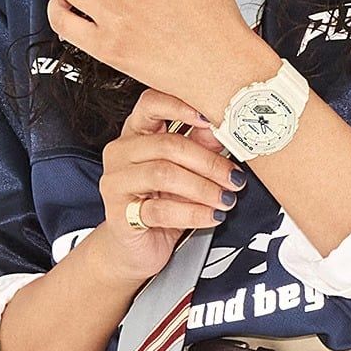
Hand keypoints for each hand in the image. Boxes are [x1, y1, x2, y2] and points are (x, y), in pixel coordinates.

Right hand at [88, 87, 248, 280]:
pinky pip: (161, 210)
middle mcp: (121, 152)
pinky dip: (194, 213)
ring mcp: (116, 182)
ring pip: (163, 174)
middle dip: (208, 161)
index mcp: (136, 132)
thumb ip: (201, 146)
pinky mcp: (120, 214)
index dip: (181, 106)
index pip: (151, 103)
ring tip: (226, 198)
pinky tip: (212, 216)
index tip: (211, 119)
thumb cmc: (161, 202)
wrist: (137, 247)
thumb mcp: (187, 170)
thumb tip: (223, 128)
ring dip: (203, 187)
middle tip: (234, 177)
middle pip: (167, 144)